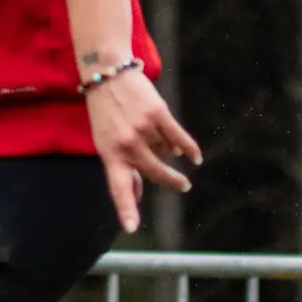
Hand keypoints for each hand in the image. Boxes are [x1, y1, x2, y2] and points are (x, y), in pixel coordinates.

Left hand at [84, 69, 202, 233]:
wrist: (106, 72)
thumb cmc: (106, 112)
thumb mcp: (107, 142)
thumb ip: (124, 169)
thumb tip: (136, 196)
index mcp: (109, 154)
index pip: (118, 188)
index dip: (126, 210)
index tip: (131, 229)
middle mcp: (125, 145)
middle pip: (157, 172)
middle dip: (173, 181)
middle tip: (184, 186)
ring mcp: (142, 130)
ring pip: (166, 151)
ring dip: (165, 146)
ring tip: (152, 130)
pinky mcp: (158, 115)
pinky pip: (179, 140)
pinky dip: (189, 149)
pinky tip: (195, 157)